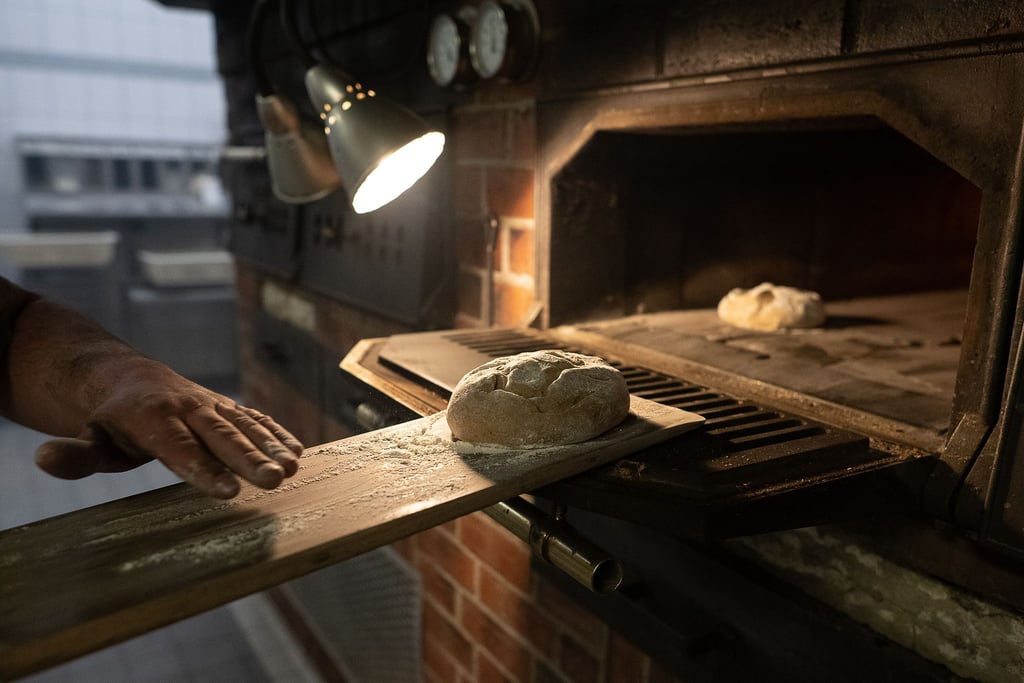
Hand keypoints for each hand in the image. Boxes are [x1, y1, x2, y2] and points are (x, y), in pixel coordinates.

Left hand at [33, 363, 303, 498]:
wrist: (129, 377)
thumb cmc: (111, 421)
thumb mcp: (89, 437)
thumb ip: (75, 454)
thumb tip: (43, 458)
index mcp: (151, 417)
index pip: (179, 448)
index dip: (204, 469)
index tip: (229, 490)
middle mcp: (187, 407)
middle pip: (220, 436)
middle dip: (249, 458)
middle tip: (274, 479)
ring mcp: (211, 404)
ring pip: (243, 425)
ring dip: (271, 447)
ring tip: (293, 468)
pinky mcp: (226, 406)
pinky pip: (255, 418)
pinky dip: (277, 433)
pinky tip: (298, 452)